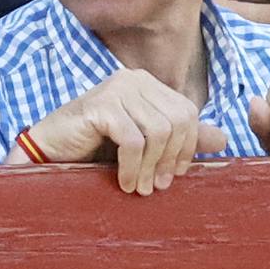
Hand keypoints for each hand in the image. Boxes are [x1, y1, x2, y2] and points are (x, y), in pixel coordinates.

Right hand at [26, 68, 224, 194]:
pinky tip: (124, 182)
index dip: (188, 147)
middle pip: (178, 120)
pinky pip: (133, 140)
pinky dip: (132, 166)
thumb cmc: (92, 148)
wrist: (45, 152)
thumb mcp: (142, 145)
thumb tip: (224, 139)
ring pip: (159, 130)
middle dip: (171, 158)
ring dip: (151, 166)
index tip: (175, 176)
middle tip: (157, 186)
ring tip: (140, 188)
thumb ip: (178, 139)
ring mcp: (116, 88)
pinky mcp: (100, 104)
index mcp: (147, 84)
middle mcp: (133, 79)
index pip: (187, 112)